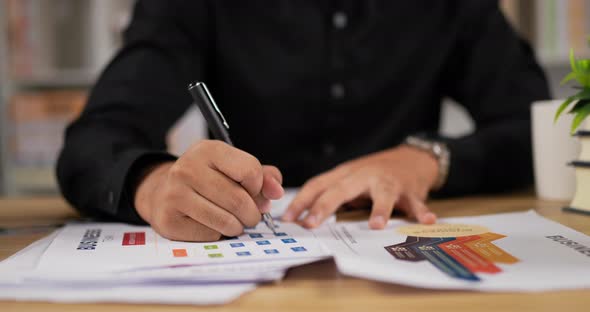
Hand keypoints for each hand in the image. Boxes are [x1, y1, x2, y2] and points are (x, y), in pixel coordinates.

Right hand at [134, 140, 283, 240]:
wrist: (163, 192)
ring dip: (238, 227)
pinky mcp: (168, 220)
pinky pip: (209, 236)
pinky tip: (210, 225)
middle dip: (253, 214)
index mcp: (208, 150)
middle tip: (251, 216)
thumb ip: (264, 176)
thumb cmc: (208, 180)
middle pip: (239, 200)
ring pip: (226, 221)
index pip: (250, 171)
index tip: (251, 191)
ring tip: (234, 222)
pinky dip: (217, 235)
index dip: (258, 187)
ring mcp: (174, 194)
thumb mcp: (234, 168)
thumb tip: (276, 192)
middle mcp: (187, 168)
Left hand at [283, 146, 438, 228]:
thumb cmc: (374, 175)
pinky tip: (427, 220)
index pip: (318, 185)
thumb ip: (332, 197)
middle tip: (311, 223)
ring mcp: (387, 181)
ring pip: (382, 193)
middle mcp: (363, 175)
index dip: (301, 200)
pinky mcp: (409, 189)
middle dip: (324, 206)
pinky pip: (415, 201)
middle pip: (341, 189)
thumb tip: (304, 220)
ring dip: (380, 209)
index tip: (287, 218)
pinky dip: (421, 210)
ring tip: (376, 225)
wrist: (410, 158)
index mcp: (345, 175)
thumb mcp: (350, 181)